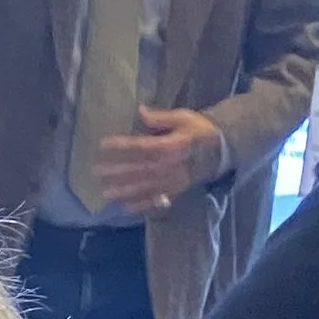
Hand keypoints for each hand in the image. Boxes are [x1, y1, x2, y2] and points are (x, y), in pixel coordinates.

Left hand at [91, 105, 224, 218]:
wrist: (222, 150)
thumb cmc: (200, 130)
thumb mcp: (183, 117)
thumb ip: (160, 117)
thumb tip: (140, 111)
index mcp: (170, 146)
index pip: (140, 146)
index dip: (120, 145)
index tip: (103, 144)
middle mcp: (169, 166)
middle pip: (137, 169)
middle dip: (116, 170)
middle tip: (96, 171)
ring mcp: (172, 181)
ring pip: (143, 187)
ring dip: (123, 190)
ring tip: (105, 192)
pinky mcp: (175, 191)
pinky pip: (156, 200)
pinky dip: (140, 205)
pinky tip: (125, 207)